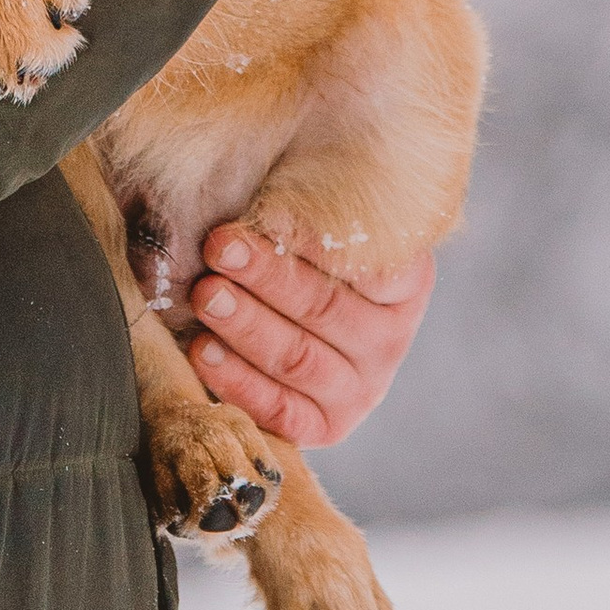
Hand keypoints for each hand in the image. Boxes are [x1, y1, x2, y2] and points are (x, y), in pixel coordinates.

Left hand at [188, 222, 435, 447]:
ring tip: (207, 296)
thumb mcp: (312, 214)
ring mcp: (361, 389)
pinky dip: (239, 382)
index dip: (315, 240)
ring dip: (247, 326)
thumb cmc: (295, 246)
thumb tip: (261, 184)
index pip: (371, 264)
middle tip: (219, 247)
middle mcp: (390, 339)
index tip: (266, 214)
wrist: (285, 313)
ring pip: (300, 359)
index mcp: (406, 282)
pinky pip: (282, 411)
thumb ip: (303, 201)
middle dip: (267, 276)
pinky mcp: (323, 426)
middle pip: (327, 309)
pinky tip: (202, 349)